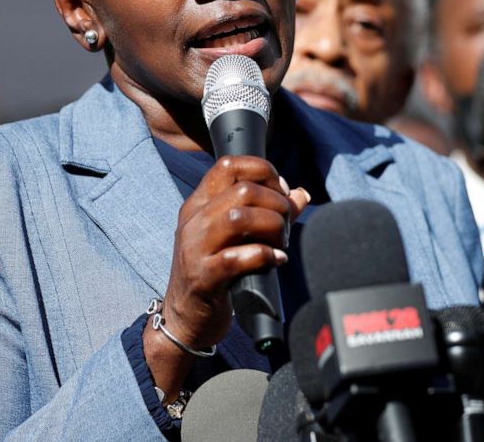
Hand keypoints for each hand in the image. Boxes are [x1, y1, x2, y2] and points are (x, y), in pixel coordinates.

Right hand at [143, 155, 308, 397]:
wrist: (184, 318)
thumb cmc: (214, 273)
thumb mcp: (234, 237)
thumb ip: (267, 212)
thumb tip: (300, 194)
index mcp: (199, 204)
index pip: (229, 164)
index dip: (263, 171)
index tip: (281, 192)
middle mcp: (194, 220)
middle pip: (242, 190)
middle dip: (276, 204)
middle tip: (285, 225)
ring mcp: (195, 248)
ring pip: (238, 217)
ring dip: (271, 227)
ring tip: (281, 242)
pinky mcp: (203, 277)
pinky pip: (238, 258)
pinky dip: (265, 256)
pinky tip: (276, 260)